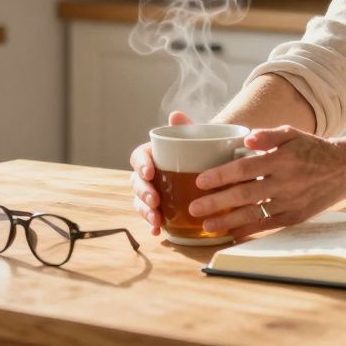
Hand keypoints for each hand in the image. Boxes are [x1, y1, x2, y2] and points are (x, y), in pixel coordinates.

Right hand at [130, 110, 190, 236]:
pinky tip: (158, 232)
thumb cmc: (198, 150)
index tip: (150, 172)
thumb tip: (175, 114)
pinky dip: (153, 225)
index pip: (138, 157)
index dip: (140, 165)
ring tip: (156, 220)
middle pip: (137, 182)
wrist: (209, 166)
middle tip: (155, 200)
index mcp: (151, 154)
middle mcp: (147, 174)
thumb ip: (185, 128)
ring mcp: (151, 192)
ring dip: (145, 212)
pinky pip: (151, 217)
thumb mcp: (194, 138)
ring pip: (140, 202)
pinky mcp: (159, 208)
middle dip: (143, 193)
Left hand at [188, 126, 345, 240]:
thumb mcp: (292, 133)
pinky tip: (230, 234)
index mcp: (281, 159)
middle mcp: (285, 182)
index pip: (245, 167)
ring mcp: (290, 202)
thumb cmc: (310, 148)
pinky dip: (248, 231)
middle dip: (216, 202)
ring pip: (253, 213)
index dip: (221, 175)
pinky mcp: (294, 217)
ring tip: (206, 225)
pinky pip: (267, 226)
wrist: (342, 169)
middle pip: (245, 193)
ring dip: (228, 220)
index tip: (200, 181)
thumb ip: (268, 135)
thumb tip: (246, 137)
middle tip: (193, 207)